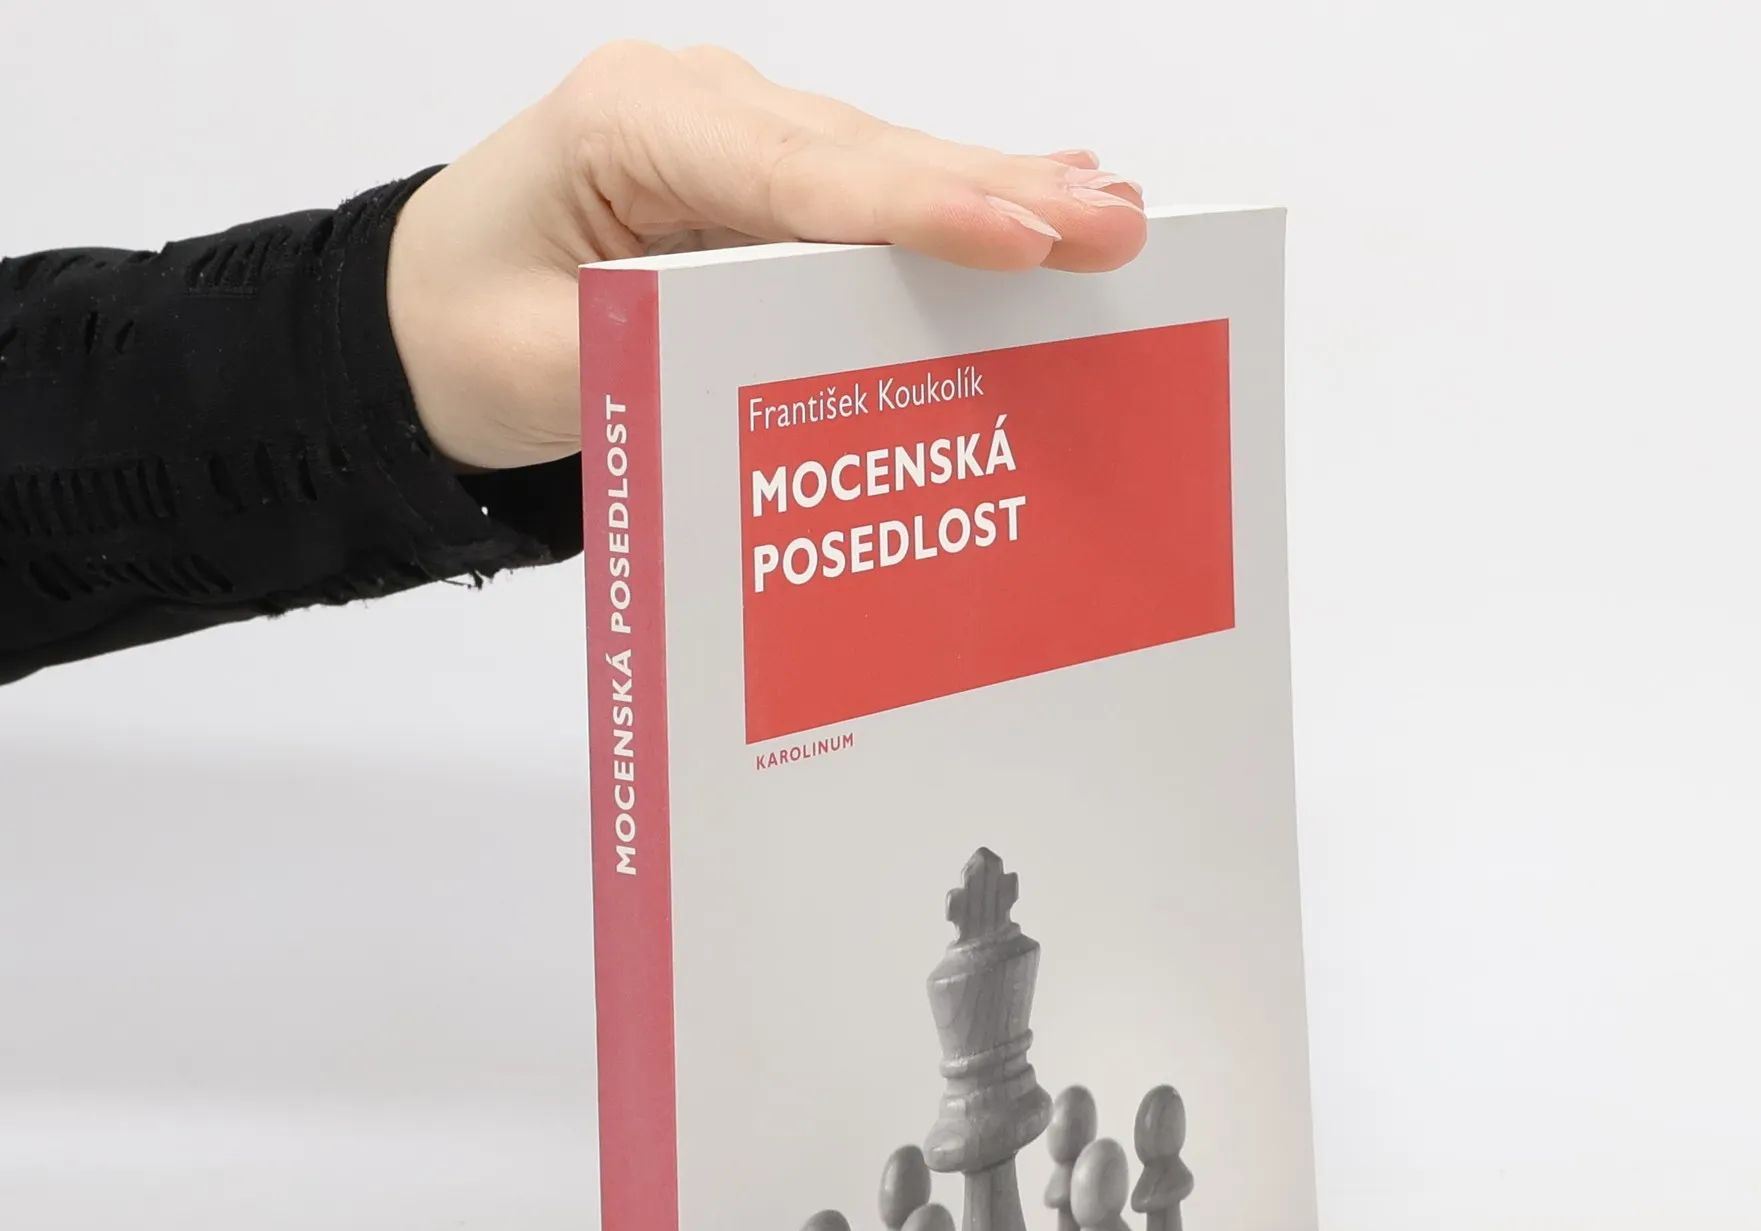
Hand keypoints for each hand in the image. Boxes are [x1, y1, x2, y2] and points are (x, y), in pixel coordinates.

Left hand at [386, 43, 1146, 471]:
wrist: (422, 316)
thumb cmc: (469, 330)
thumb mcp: (541, 367)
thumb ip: (656, 355)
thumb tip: (787, 363)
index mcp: (627, 128)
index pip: (794, 176)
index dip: (916, 210)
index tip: (1019, 235)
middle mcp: (695, 109)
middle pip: (867, 156)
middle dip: (997, 191)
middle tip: (1114, 222)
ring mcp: (735, 136)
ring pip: (884, 165)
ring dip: (1001, 190)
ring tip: (1111, 209)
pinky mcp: (761, 179)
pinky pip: (870, 188)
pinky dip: (958, 199)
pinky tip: (1045, 194)